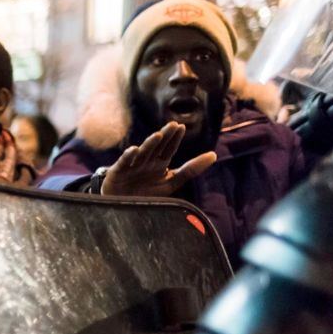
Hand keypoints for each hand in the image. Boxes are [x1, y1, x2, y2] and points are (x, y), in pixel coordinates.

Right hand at [100, 122, 216, 197]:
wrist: (123, 208)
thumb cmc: (147, 194)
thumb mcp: (172, 182)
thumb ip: (191, 169)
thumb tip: (214, 155)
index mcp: (159, 163)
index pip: (169, 148)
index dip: (175, 138)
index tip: (181, 127)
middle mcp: (146, 161)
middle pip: (157, 147)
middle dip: (165, 136)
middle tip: (173, 125)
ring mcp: (132, 166)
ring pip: (143, 153)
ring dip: (150, 144)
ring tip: (159, 136)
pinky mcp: (118, 172)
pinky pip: (124, 163)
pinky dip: (129, 157)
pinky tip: (134, 150)